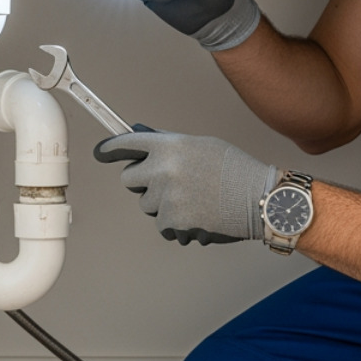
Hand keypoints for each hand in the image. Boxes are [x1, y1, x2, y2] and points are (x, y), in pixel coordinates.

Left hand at [95, 130, 276, 244]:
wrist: (259, 199)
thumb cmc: (235, 170)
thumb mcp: (202, 145)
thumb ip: (169, 142)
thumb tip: (143, 135)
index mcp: (170, 146)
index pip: (127, 143)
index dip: (110, 148)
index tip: (100, 152)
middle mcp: (163, 169)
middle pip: (129, 179)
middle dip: (144, 182)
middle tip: (169, 183)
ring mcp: (166, 197)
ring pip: (146, 205)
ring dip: (163, 205)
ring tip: (194, 200)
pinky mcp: (172, 222)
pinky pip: (162, 225)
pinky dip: (177, 224)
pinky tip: (199, 215)